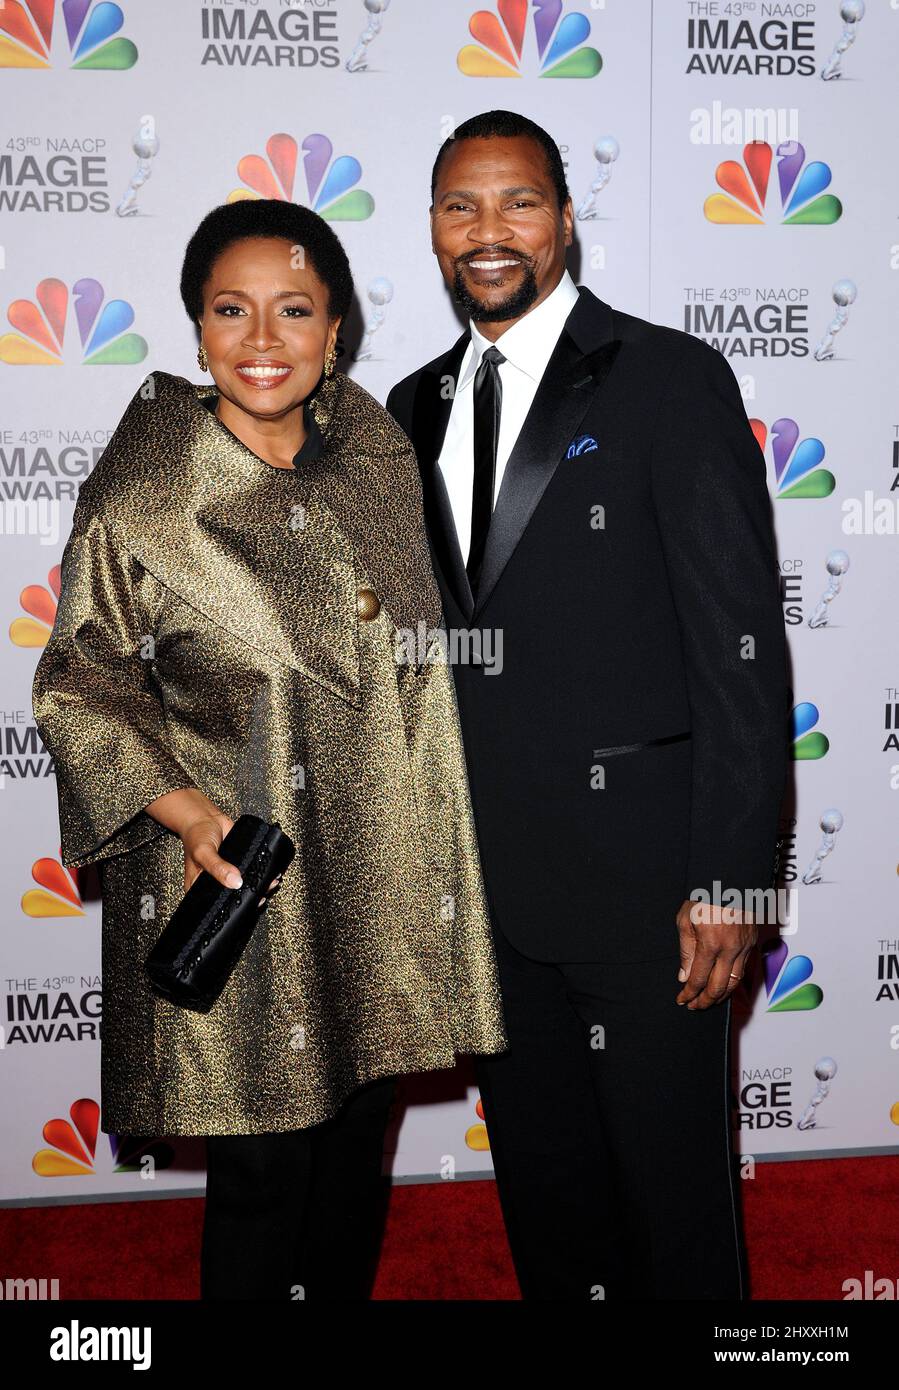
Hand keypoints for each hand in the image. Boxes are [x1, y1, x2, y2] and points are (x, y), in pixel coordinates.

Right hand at [145, 788, 282, 899]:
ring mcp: (228, 873)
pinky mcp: (239, 863)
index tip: (244, 905)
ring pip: (244, 884)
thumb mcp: (203, 853)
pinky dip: (260, 872)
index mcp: (199, 887)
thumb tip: (235, 882)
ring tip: (269, 885)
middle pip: (231, 895)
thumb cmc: (196, 835)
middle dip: (247, 896)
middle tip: (261, 897)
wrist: (205, 816)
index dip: (228, 906)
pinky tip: (269, 873)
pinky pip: (250, 870)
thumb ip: (218, 867)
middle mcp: (215, 882)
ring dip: (257, 885)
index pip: (214, 903)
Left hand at [675, 898, 755, 1009]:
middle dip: (705, 1001)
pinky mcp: (753, 942)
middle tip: (695, 1006)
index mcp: (711, 944)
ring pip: (736, 982)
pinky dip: (734, 982)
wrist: (729, 878)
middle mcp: (731, 949)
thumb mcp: (685, 920)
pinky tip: (724, 985)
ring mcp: (745, 947)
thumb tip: (684, 977)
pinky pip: (744, 969)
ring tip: (709, 1000)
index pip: (698, 979)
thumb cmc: (703, 895)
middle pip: (719, 987)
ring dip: (722, 995)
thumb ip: (686, 951)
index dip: (689, 994)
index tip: (682, 1000)